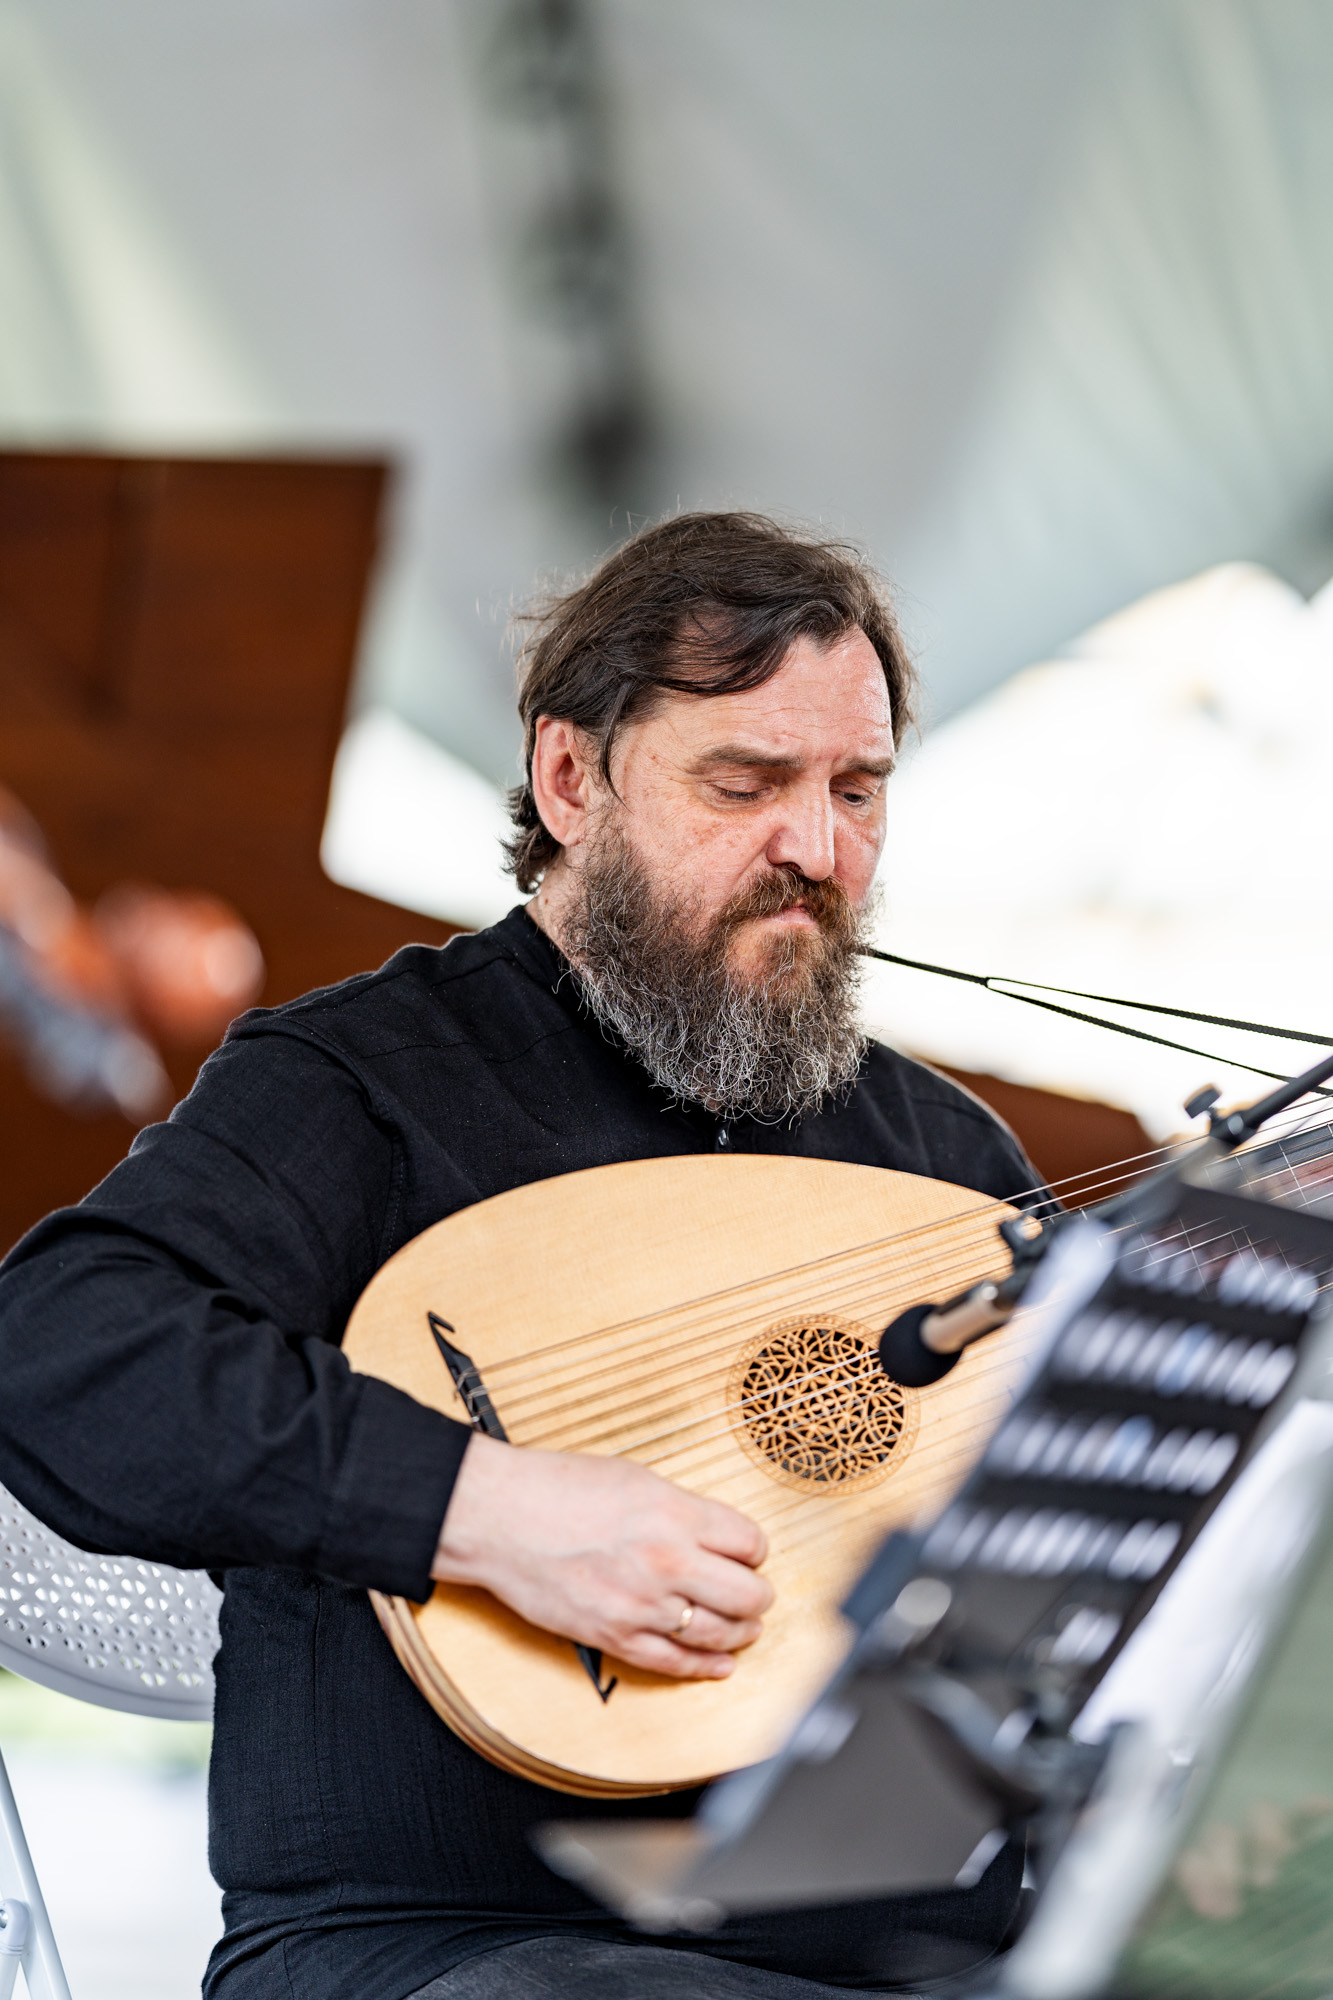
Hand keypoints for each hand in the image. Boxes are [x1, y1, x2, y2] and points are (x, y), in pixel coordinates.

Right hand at [432, 1434, 771, 1678]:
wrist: (500, 1517)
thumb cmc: (555, 1488)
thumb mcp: (634, 1478)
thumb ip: (680, 1508)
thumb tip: (712, 1532)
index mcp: (675, 1513)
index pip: (749, 1543)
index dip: (754, 1551)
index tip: (749, 1555)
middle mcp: (667, 1560)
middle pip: (747, 1594)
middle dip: (758, 1596)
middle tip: (756, 1594)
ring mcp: (642, 1604)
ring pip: (719, 1633)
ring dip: (741, 1633)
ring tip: (745, 1628)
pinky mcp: (615, 1636)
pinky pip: (675, 1662)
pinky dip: (705, 1668)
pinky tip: (720, 1665)